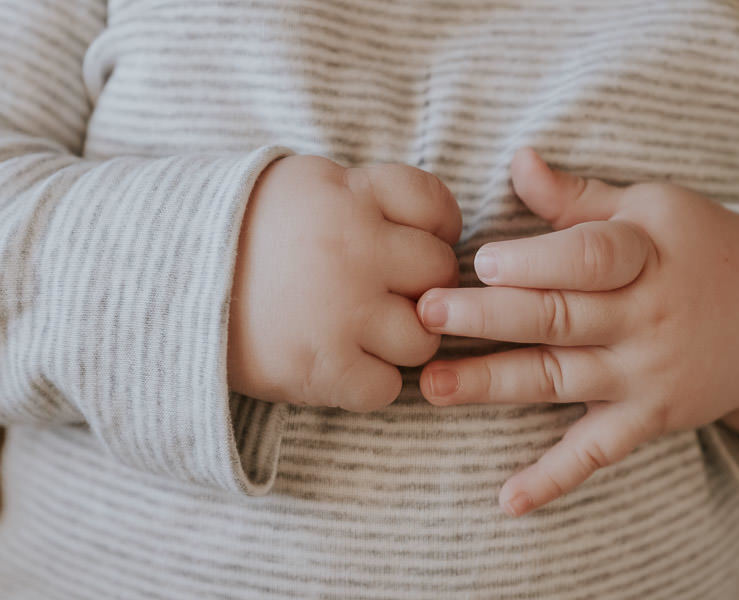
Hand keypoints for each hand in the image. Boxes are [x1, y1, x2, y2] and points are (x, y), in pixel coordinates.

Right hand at [228, 155, 460, 410]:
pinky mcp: (319, 367)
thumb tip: (426, 226)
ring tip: (364, 333)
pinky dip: (369, 383)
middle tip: (391, 294)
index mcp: (348, 195)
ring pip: (422, 338)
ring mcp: (341, 311)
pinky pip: (385, 388)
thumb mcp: (300, 185)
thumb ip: (363, 196)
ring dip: (400, 341)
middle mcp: (354, 249)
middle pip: (439, 273)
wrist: (158, 277)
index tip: (420, 241)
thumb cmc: (238, 230)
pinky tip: (341, 364)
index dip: (439, 228)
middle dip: (422, 285)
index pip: (436, 204)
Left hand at [417, 148, 738, 515]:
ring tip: (433, 384)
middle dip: (489, 317)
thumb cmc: (699, 249)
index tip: (480, 260)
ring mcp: (647, 375)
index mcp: (649, 255)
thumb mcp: (652, 206)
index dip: (536, 260)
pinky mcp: (647, 419)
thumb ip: (579, 196)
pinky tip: (509, 500)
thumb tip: (517, 160)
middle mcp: (648, 318)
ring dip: (493, 385)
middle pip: (560, 319)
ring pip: (559, 381)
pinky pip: (597, 452)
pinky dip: (554, 478)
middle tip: (425, 313)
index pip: (591, 258)